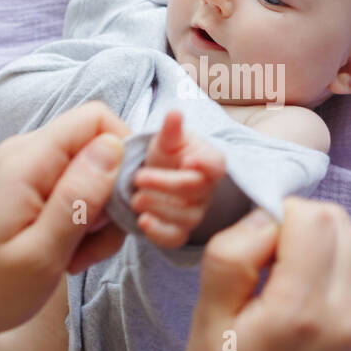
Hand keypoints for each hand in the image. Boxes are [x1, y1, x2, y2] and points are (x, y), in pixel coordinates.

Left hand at [0, 101, 129, 346]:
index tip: (124, 204)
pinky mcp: (28, 186)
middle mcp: (27, 153)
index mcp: (28, 161)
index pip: (97, 119)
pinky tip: (65, 254)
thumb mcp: (42, 252)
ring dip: (97, 217)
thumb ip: (79, 197)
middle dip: (111, 196)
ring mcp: (26, 169)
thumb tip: (114, 147)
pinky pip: (73, 189)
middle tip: (93, 246)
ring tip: (75, 256)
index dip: (124, 153)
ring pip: (91, 173)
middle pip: (98, 148)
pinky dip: (81, 222)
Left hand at [131, 110, 225, 247]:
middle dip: (166, 184)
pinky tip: (142, 222)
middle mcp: (206, 190)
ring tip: (135, 199)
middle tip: (138, 178)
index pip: (215, 165)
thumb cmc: (164, 155)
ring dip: (159, 207)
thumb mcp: (165, 140)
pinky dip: (158, 232)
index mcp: (207, 162)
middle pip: (195, 190)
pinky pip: (175, 237)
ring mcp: (194, 213)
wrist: (153, 178)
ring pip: (185, 216)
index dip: (204, 164)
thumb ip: (170, 130)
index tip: (187, 160)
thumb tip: (174, 112)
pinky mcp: (179, 231)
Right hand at [179, 198, 350, 350]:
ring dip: (316, 241)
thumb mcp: (207, 320)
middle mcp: (345, 317)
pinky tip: (295, 294)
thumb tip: (264, 214)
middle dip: (298, 222)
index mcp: (302, 313)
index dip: (276, 213)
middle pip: (339, 223)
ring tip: (278, 276)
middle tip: (261, 257)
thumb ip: (233, 256)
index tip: (249, 243)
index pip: (313, 218)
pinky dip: (329, 264)